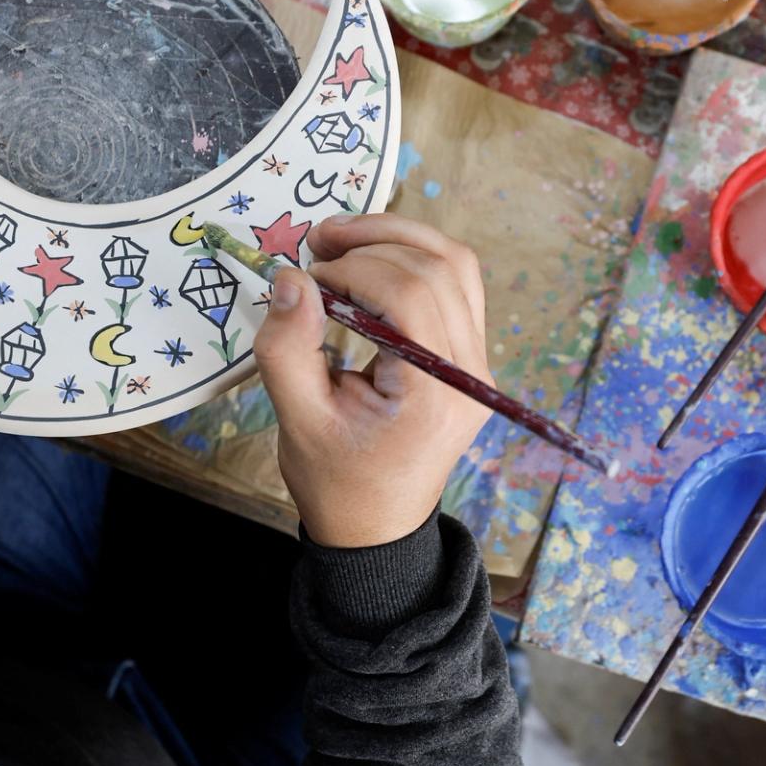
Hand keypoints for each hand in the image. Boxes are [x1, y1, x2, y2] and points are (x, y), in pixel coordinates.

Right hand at [253, 215, 489, 548]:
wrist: (376, 527)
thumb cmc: (337, 481)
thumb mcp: (297, 421)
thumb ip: (287, 348)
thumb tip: (289, 279)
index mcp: (435, 393)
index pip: (410, 295)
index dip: (355, 269)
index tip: (308, 276)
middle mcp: (471, 372)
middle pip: (439, 268)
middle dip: (375, 241)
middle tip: (317, 243)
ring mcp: (478, 363)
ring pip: (456, 266)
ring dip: (399, 238)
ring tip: (342, 239)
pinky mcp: (469, 356)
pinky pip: (457, 286)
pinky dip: (414, 260)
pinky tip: (370, 261)